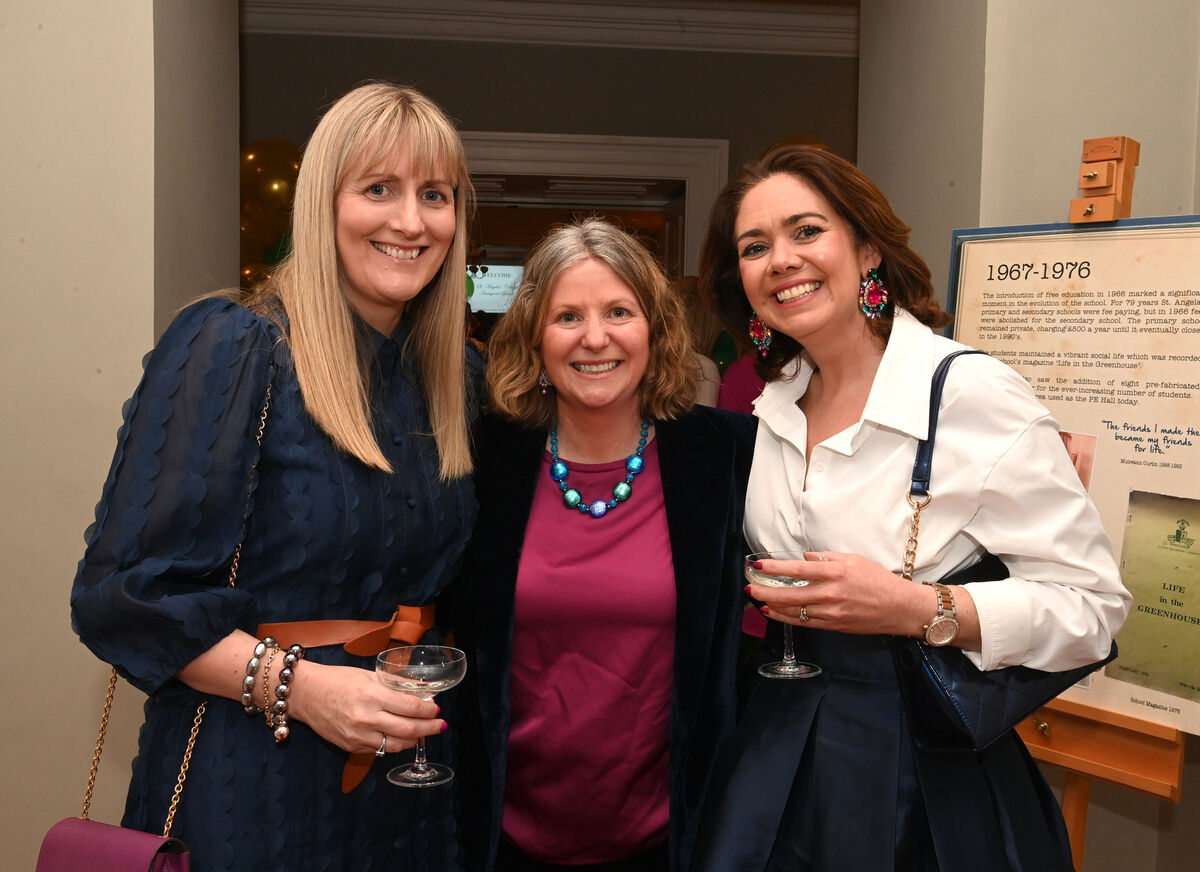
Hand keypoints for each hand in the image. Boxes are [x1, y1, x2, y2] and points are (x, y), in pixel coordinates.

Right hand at [287, 660, 444, 753]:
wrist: (305, 694)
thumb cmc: (338, 680)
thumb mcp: (369, 675)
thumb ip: (396, 684)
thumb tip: (424, 689)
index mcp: (371, 695)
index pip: (410, 707)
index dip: (428, 710)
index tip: (437, 708)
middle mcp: (365, 718)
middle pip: (408, 729)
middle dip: (429, 728)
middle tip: (440, 724)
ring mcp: (357, 735)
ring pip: (396, 745)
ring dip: (415, 739)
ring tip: (424, 732)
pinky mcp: (351, 746)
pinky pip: (380, 750)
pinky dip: (395, 744)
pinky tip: (402, 737)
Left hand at [747, 550, 927, 636]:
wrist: (899, 607)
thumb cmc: (878, 580)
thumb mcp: (853, 559)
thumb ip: (825, 557)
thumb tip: (802, 557)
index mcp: (835, 572)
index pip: (797, 570)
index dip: (774, 568)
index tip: (758, 566)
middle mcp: (830, 593)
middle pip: (789, 594)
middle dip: (765, 591)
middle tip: (749, 587)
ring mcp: (831, 612)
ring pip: (794, 611)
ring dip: (772, 606)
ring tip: (757, 599)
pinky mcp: (833, 625)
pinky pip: (804, 623)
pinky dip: (786, 618)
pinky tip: (774, 612)